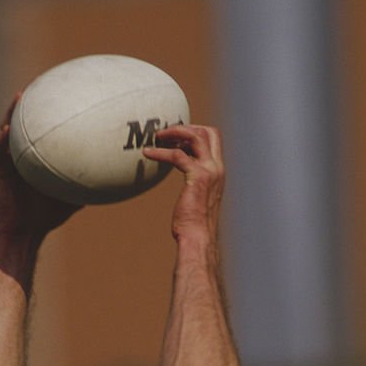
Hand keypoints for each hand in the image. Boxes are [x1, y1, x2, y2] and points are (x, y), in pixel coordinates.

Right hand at [0, 95, 81, 237]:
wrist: (25, 230)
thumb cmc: (48, 213)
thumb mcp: (75, 195)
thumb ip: (91, 183)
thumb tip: (119, 178)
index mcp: (39, 155)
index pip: (45, 126)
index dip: (52, 109)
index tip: (65, 90)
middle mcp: (23, 152)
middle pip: (25, 121)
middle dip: (32, 101)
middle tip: (43, 82)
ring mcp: (9, 159)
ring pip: (8, 129)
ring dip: (13, 112)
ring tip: (21, 96)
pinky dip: (1, 140)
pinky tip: (6, 130)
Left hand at [144, 125, 224, 241]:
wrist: (198, 237)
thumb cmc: (194, 223)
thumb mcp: (197, 197)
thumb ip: (195, 184)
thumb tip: (184, 181)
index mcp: (218, 171)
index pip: (214, 140)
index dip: (195, 133)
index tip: (176, 139)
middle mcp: (217, 168)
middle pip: (208, 132)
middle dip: (187, 127)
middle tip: (166, 135)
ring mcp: (209, 171)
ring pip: (196, 136)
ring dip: (174, 132)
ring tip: (156, 138)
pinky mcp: (197, 177)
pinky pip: (177, 155)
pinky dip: (160, 152)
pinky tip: (147, 154)